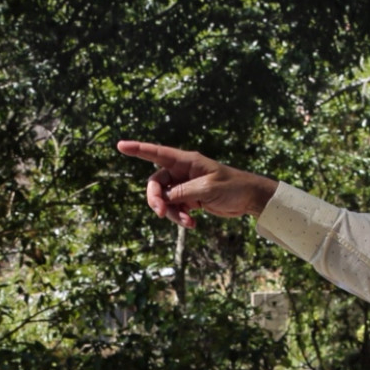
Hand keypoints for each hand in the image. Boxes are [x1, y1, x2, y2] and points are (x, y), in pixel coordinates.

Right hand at [115, 141, 277, 228]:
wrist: (248, 198)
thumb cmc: (232, 186)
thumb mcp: (208, 188)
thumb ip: (184, 191)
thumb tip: (165, 197)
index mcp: (186, 161)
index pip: (157, 153)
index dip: (138, 149)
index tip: (120, 146)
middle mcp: (182, 171)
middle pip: (156, 184)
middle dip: (156, 199)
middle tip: (160, 213)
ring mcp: (184, 186)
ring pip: (165, 200)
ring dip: (171, 213)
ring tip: (187, 222)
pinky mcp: (189, 199)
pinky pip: (175, 208)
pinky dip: (180, 217)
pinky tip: (192, 223)